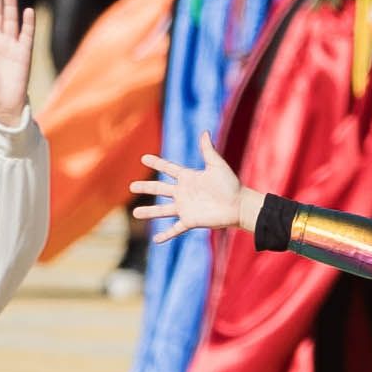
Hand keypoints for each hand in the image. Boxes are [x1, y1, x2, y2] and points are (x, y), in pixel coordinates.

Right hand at [134, 153, 259, 238]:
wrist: (239, 205)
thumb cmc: (230, 184)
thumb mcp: (217, 165)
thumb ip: (208, 150)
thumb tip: (204, 132)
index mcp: (188, 178)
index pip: (168, 169)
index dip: (156, 163)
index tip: (144, 158)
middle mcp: (183, 193)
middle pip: (159, 189)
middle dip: (145, 187)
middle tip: (131, 187)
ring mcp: (185, 208)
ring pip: (162, 210)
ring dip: (149, 212)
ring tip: (134, 213)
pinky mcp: (190, 221)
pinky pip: (175, 229)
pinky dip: (166, 235)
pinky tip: (156, 240)